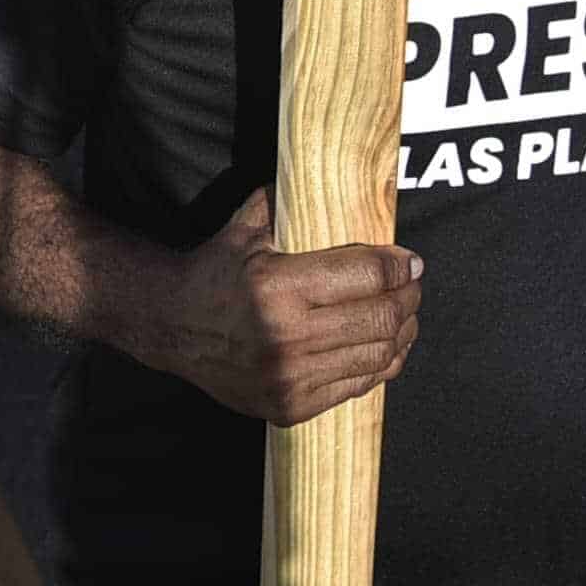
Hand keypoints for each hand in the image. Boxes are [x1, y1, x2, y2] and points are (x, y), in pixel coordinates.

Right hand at [144, 188, 420, 425]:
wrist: (171, 327)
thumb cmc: (215, 272)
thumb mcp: (247, 227)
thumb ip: (289, 202)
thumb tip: (344, 180)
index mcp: (277, 286)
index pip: (367, 276)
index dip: (399, 267)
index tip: (412, 261)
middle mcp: (286, 336)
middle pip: (380, 318)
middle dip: (409, 298)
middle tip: (413, 285)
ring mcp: (290, 377)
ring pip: (376, 356)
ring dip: (402, 333)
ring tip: (406, 316)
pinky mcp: (291, 405)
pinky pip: (356, 386)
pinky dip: (380, 365)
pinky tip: (385, 346)